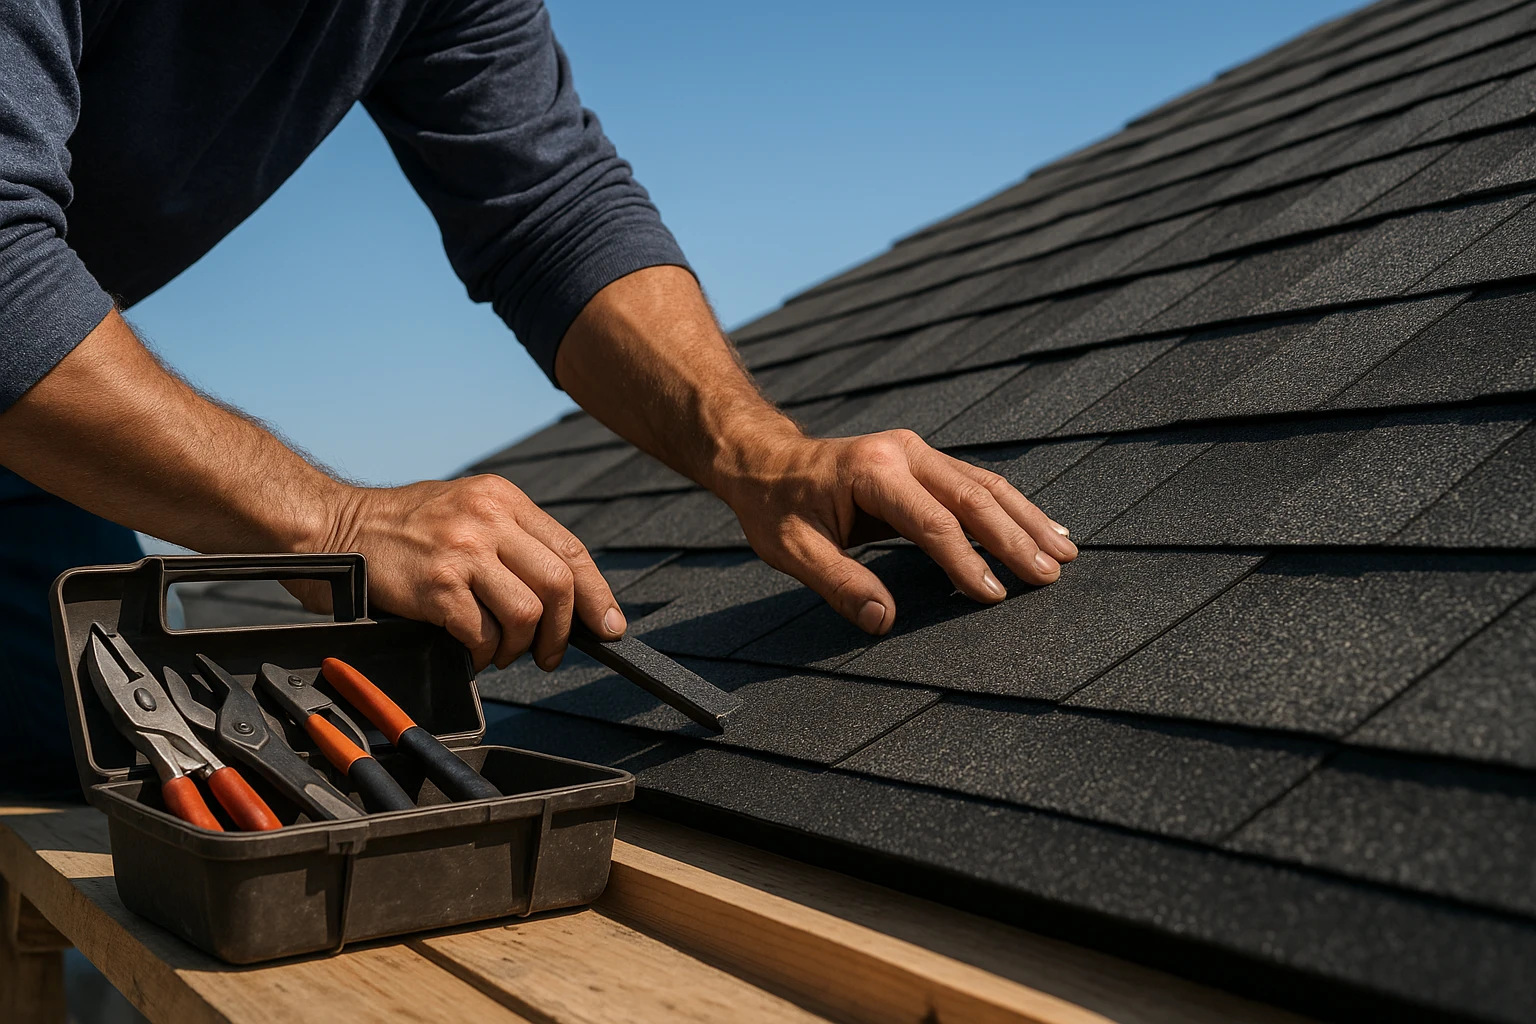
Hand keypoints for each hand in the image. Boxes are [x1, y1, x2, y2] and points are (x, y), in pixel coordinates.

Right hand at [307, 476, 625, 671]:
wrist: (333, 527)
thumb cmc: (400, 528)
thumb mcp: (465, 509)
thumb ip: (512, 539)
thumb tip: (564, 593)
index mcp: (503, 499)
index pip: (571, 550)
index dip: (598, 595)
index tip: (609, 626)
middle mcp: (488, 519)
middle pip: (559, 585)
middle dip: (564, 631)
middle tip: (550, 653)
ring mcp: (462, 551)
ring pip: (527, 614)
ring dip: (520, 647)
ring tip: (502, 651)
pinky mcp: (436, 586)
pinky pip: (483, 634)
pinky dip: (484, 653)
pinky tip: (471, 650)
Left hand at [714, 428, 1077, 634]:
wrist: (763, 457)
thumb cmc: (775, 506)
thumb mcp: (792, 551)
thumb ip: (840, 585)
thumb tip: (885, 621)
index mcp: (871, 474)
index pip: (931, 521)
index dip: (964, 560)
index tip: (993, 596)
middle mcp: (902, 454)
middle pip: (972, 496)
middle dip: (1015, 538)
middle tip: (1051, 575)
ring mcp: (916, 453)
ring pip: (985, 485)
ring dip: (1026, 519)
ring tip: (1065, 553)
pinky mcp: (923, 460)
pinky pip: (976, 483)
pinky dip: (1011, 507)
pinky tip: (1041, 528)